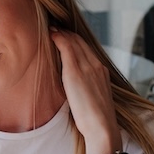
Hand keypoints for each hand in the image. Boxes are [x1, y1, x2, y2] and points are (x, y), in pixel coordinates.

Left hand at [50, 28, 120, 153]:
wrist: (101, 126)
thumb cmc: (95, 120)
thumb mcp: (92, 99)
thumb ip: (85, 88)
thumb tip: (76, 89)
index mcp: (101, 71)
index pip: (87, 49)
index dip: (74, 40)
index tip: (64, 36)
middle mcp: (96, 65)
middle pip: (81, 42)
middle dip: (68, 33)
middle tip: (55, 27)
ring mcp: (87, 67)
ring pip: (74, 42)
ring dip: (62, 33)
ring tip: (51, 28)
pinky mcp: (75, 71)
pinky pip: (67, 48)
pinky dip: (59, 38)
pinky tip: (51, 35)